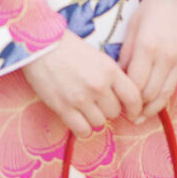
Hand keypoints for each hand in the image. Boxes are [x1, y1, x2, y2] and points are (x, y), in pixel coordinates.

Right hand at [23, 30, 142, 138]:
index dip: (136, 108)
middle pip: (115, 112)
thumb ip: (112, 77)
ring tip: (86, 108)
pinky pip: (82, 130)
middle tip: (99, 102)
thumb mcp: (99, 58)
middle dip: (109, 109)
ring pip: (99, 122)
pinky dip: (83, 128)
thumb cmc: (70, 50)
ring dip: (95, 118)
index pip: (133, 97)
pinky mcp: (62, 108)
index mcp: (110, 70)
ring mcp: (80, 98)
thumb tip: (124, 98)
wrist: (40, 47)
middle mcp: (98, 86)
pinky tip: (78, 119)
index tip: (133, 112)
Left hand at [120, 0, 176, 119]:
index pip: (133, 85)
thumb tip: (120, 76)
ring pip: (168, 94)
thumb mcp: (134, 24)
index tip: (118, 104)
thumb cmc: (157, 4)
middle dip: (137, 108)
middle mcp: (165, 58)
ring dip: (155, 109)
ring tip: (145, 116)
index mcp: (146, 48)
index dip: (125, 99)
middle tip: (129, 114)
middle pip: (149, 94)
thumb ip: (127, 52)